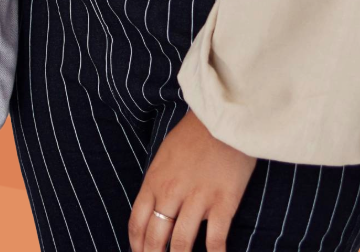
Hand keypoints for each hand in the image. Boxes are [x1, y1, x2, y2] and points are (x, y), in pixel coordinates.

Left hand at [130, 108, 254, 251]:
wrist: (222, 119)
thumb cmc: (193, 136)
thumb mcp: (163, 158)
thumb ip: (158, 184)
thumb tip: (155, 209)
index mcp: (153, 182)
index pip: (137, 223)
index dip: (136, 244)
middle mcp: (171, 194)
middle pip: (156, 237)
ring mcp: (197, 199)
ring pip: (182, 242)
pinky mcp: (223, 202)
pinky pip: (216, 238)